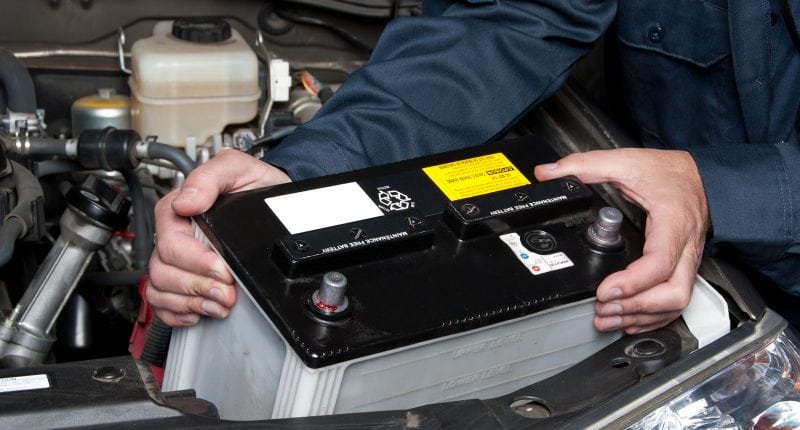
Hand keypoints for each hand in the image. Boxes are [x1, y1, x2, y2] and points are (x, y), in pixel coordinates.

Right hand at [147, 149, 291, 326]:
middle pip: (164, 271)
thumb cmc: (255, 185)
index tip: (222, 269)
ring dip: (191, 302)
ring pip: (160, 289)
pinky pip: (163, 303)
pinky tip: (200, 310)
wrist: (275, 202)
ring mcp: (178, 258)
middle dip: (198, 286)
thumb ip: (211, 176)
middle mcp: (176, 235)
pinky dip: (179, 312)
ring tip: (220, 303)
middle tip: (227, 292)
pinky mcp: (185, 277)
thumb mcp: (239, 168)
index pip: (170, 243)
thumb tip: (187, 201)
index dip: (195, 261)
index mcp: (179, 209)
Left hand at [534, 148, 708, 333]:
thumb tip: (548, 173)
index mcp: (673, 223)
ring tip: (608, 318)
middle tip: (603, 309)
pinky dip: (653, 316)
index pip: (659, 263)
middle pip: (673, 293)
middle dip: (636, 308)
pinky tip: (630, 319)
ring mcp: (688, 261)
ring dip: (641, 316)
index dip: (632, 283)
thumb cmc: (670, 172)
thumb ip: (585, 165)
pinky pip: (677, 301)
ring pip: (677, 302)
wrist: (703, 175)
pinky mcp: (685, 268)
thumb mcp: (626, 161)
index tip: (604, 290)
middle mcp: (685, 247)